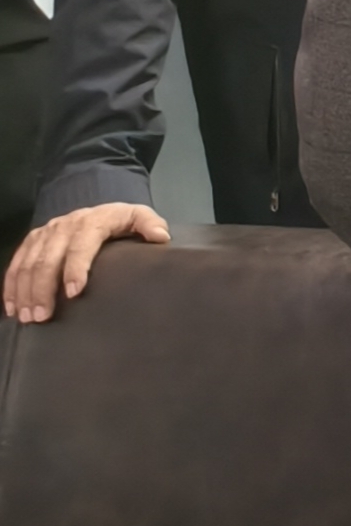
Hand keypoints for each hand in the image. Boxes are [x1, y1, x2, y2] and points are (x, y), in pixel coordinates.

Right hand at [7, 202, 171, 323]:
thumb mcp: (141, 216)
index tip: (73, 292)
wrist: (100, 208)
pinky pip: (16, 263)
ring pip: (28, 263)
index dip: (75, 268)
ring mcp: (46, 233)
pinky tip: (12, 307)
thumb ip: (151, 225)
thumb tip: (161, 237)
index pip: (81, 245)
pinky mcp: (33, 240)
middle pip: (48, 258)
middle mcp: (64, 226)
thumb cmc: (123, 220)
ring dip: (25, 291)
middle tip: (42, 316)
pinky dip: (11, 285)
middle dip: (42, 289)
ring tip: (27, 317)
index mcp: (92, 222)